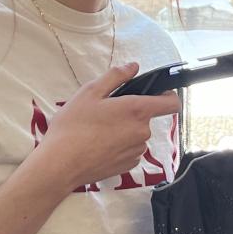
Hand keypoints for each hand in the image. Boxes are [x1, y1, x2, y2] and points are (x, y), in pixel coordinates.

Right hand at [36, 62, 180, 191]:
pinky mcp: (127, 166)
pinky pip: (130, 150)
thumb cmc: (73, 126)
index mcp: (137, 110)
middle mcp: (142, 132)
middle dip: (131, 113)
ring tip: (99, 130)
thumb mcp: (90, 92)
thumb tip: (134, 67)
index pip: (172, 103)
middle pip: (147, 118)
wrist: (61, 164)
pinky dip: (119, 146)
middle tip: (106, 112)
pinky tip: (99, 145)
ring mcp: (136, 151)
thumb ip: (116, 76)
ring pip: (136, 134)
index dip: (168, 96)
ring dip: (124, 130)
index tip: (157, 93)